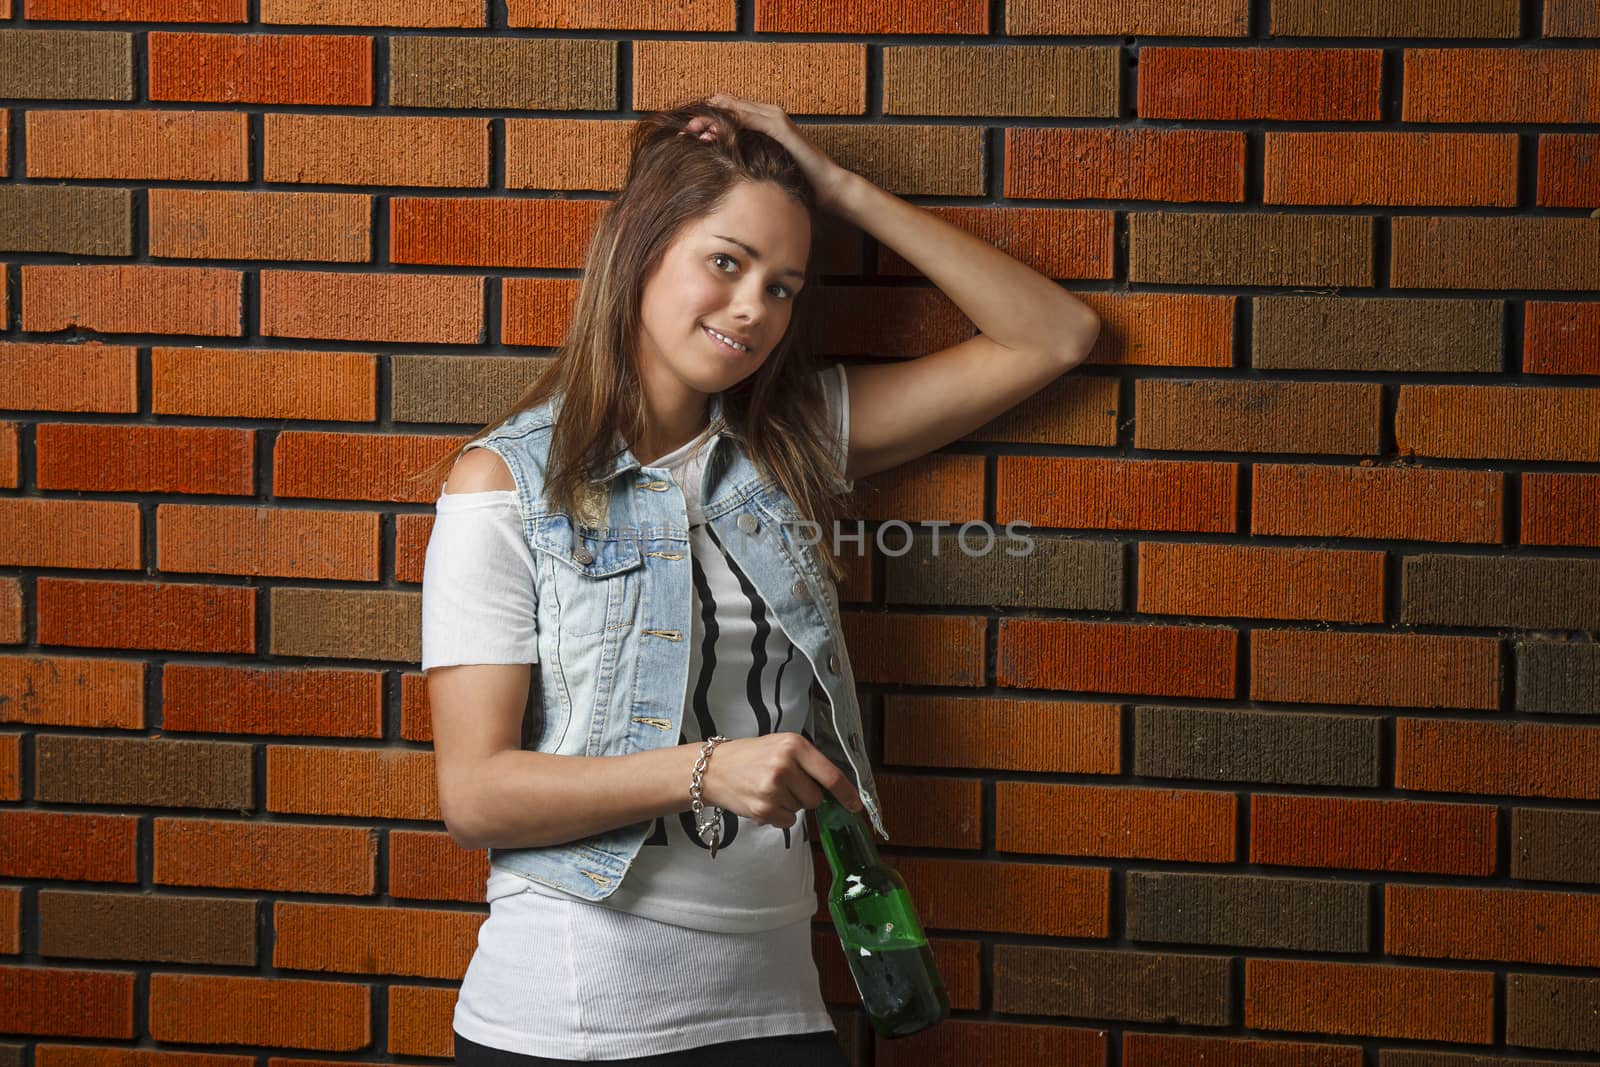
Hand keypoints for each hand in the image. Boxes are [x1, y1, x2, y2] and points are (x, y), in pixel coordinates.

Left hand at [683, 94, 855, 213]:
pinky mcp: (779, 127)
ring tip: (692, 129)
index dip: (707, 121)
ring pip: (735, 110)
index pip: (729, 114)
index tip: (686, 135)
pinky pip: (749, 120)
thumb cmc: (798, 180)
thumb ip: (749, 162)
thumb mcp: (766, 168)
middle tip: (683, 130)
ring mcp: (774, 118)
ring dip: (711, 118)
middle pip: (728, 107)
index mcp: (763, 123)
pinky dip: (729, 124)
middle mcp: (768, 115)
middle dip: (704, 117)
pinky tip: (713, 132)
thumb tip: (726, 171)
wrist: (826, 185)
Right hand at [697, 733, 864, 829]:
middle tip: (785, 784)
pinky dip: (779, 815)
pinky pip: (787, 821)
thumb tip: (837, 790)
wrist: (713, 769)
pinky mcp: (763, 809)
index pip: (831, 775)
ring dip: (790, 804)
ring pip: (801, 809)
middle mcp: (785, 765)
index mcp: (794, 745)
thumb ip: (807, 763)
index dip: (847, 793)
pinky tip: (763, 800)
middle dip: (806, 796)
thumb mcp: (781, 746)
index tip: (855, 805)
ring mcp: (773, 789)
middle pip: (816, 798)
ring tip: (768, 788)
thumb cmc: (750, 756)